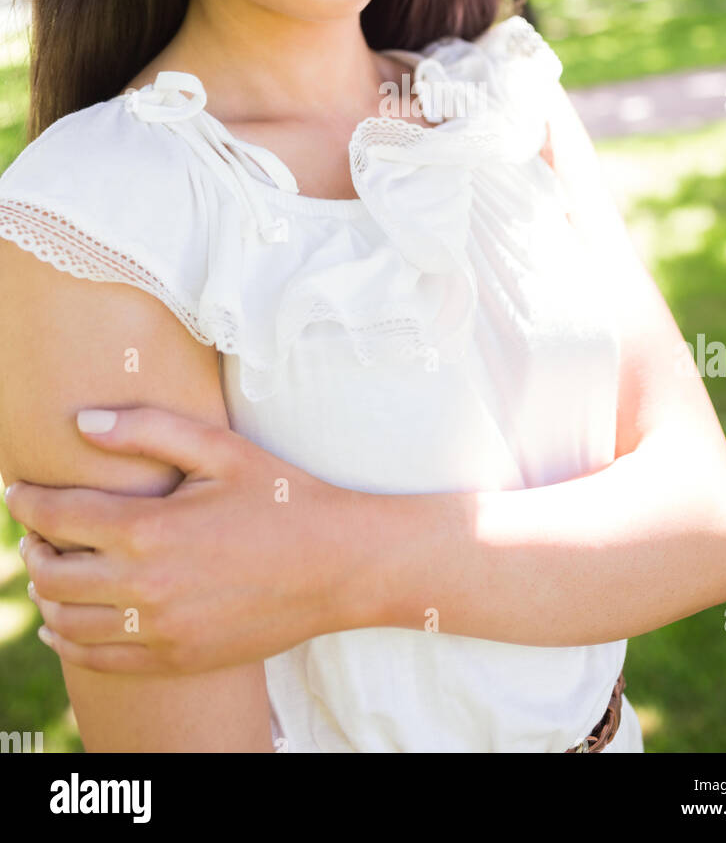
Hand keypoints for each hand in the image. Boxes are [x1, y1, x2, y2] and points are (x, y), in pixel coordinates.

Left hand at [5, 406, 374, 674]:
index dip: (28, 503)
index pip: (58, 517)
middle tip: (35, 532)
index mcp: (150, 529)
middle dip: (33, 549)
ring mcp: (159, 630)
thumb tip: (83, 423)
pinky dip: (70, 641)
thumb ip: (148, 429)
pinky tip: (67, 624)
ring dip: (47, 595)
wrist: (338, 566)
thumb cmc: (282, 497)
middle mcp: (145, 586)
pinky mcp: (176, 658)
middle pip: (53, 573)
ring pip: (68, 621)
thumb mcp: (221, 449)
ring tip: (51, 571)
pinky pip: (100, 659)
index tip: (19, 492)